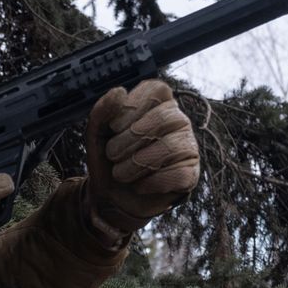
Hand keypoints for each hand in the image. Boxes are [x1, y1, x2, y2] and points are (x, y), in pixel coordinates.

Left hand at [85, 80, 199, 240]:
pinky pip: (177, 174)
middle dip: (128, 141)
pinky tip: (140, 185)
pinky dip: (150, 183)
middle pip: (162, 118)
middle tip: (113, 155)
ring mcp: (187, 146)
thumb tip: (119, 91)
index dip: (132, 107)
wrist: (111, 198)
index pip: (155, 90)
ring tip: (122, 173)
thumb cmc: (108, 160)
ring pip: (169, 147)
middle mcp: (177, 120)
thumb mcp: (96, 135)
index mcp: (157, 104)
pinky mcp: (191, 173)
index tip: (114, 127)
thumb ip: (102, 112)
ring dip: (135, 165)